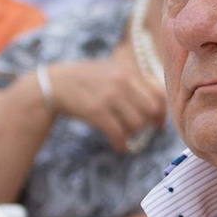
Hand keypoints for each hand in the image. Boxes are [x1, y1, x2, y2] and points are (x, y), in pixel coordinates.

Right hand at [40, 48, 167, 151]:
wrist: (54, 83)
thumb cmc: (85, 78)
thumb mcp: (112, 70)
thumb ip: (134, 80)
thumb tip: (158, 102)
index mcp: (128, 71)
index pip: (158, 94)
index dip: (162, 112)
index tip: (159, 123)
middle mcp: (122, 82)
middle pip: (150, 111)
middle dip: (147, 124)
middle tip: (141, 130)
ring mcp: (109, 96)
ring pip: (136, 124)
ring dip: (133, 134)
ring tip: (125, 134)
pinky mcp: (96, 111)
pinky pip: (118, 133)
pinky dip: (121, 144)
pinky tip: (120, 146)